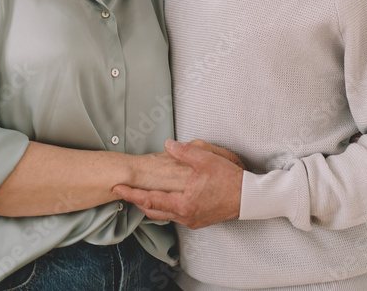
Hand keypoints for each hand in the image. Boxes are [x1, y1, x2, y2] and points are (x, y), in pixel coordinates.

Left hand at [113, 139, 242, 228]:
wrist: (248, 198)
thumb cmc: (230, 179)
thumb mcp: (207, 160)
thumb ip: (185, 152)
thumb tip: (168, 145)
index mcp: (183, 203)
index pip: (150, 199)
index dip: (132, 194)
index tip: (118, 188)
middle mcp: (184, 216)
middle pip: (152, 211)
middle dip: (136, 201)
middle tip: (123, 191)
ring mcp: (191, 220)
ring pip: (163, 215)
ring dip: (150, 205)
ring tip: (139, 195)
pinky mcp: (198, 221)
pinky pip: (174, 216)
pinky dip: (164, 207)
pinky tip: (163, 199)